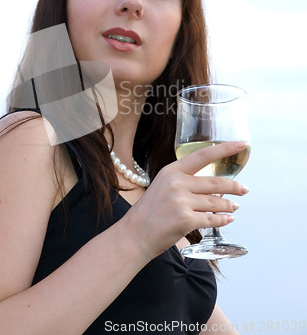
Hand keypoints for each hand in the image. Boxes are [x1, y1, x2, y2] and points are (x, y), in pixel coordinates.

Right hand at [123, 141, 248, 259]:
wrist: (134, 235)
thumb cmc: (149, 212)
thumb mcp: (162, 186)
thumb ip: (184, 182)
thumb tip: (212, 186)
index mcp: (171, 171)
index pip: (203, 155)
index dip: (225, 148)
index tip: (241, 144)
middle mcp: (177, 183)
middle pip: (215, 182)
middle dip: (234, 186)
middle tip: (244, 189)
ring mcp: (181, 202)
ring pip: (216, 202)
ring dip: (228, 206)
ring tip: (234, 207)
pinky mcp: (185, 220)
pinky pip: (212, 219)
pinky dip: (223, 220)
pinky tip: (227, 220)